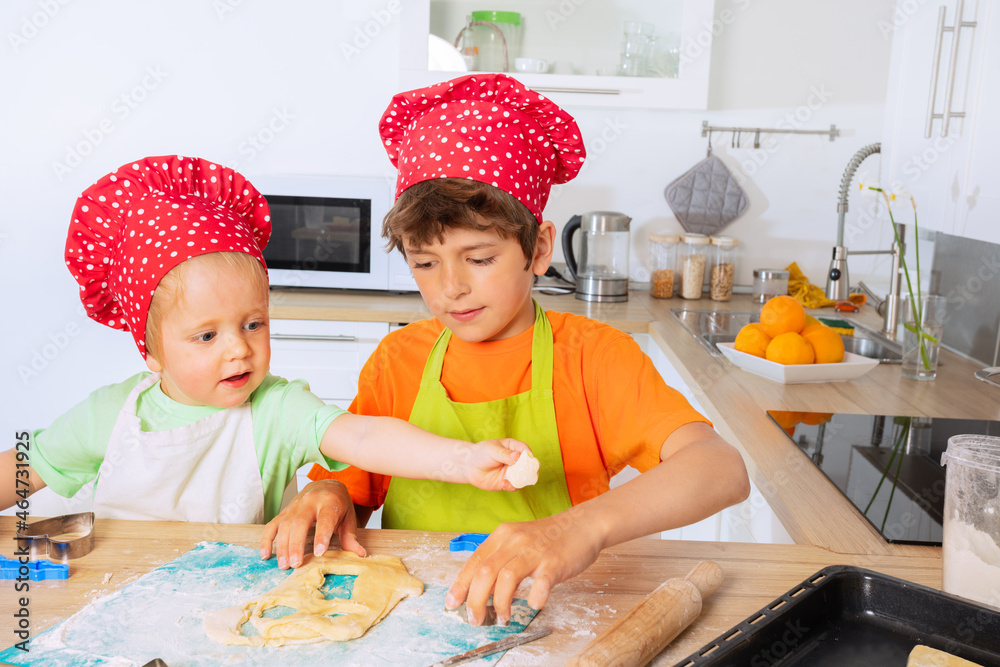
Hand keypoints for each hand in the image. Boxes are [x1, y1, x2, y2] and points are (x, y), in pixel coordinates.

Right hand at [259, 480, 365, 568]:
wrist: (326, 485)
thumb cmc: (338, 504)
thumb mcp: (348, 517)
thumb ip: (350, 536)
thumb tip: (360, 555)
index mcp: (330, 502)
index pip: (325, 519)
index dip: (321, 536)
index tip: (319, 553)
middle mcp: (310, 501)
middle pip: (300, 523)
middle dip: (296, 545)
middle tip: (296, 564)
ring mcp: (295, 505)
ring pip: (284, 525)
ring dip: (282, 546)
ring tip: (284, 565)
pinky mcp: (284, 511)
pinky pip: (272, 525)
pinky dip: (266, 540)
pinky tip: (265, 555)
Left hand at [444, 510, 603, 624]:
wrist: (582, 525)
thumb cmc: (549, 538)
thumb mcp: (518, 541)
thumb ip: (500, 559)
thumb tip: (479, 587)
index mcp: (503, 535)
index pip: (474, 561)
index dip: (460, 584)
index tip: (452, 603)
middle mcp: (515, 541)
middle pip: (485, 571)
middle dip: (475, 600)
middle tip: (475, 618)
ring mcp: (535, 551)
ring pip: (507, 577)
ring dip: (500, 603)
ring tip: (503, 617)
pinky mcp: (555, 562)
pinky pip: (541, 583)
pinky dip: (535, 597)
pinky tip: (534, 604)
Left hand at [465, 438, 530, 491]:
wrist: (469, 466)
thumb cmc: (481, 453)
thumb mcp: (492, 450)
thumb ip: (505, 454)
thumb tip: (517, 456)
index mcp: (513, 448)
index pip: (525, 450)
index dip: (529, 455)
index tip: (529, 459)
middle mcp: (515, 461)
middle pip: (528, 465)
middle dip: (530, 470)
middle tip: (529, 473)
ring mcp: (512, 472)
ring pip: (523, 477)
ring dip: (522, 480)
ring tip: (513, 480)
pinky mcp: (507, 482)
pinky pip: (514, 486)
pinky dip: (512, 486)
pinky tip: (504, 484)